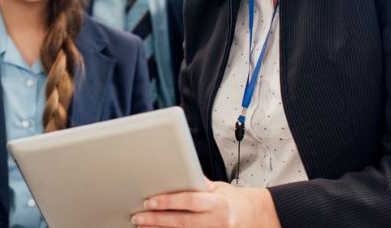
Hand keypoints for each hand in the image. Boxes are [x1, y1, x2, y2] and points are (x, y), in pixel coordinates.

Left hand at [131, 177, 279, 227]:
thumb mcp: (218, 187)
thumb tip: (175, 169)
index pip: (190, 201)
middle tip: (138, 216)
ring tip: (142, 225)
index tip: (150, 201)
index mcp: (218, 203)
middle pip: (182, 221)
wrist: (253, 216)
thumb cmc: (231, 200)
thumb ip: (197, 182)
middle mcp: (217, 221)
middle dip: (157, 219)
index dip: (169, 201)